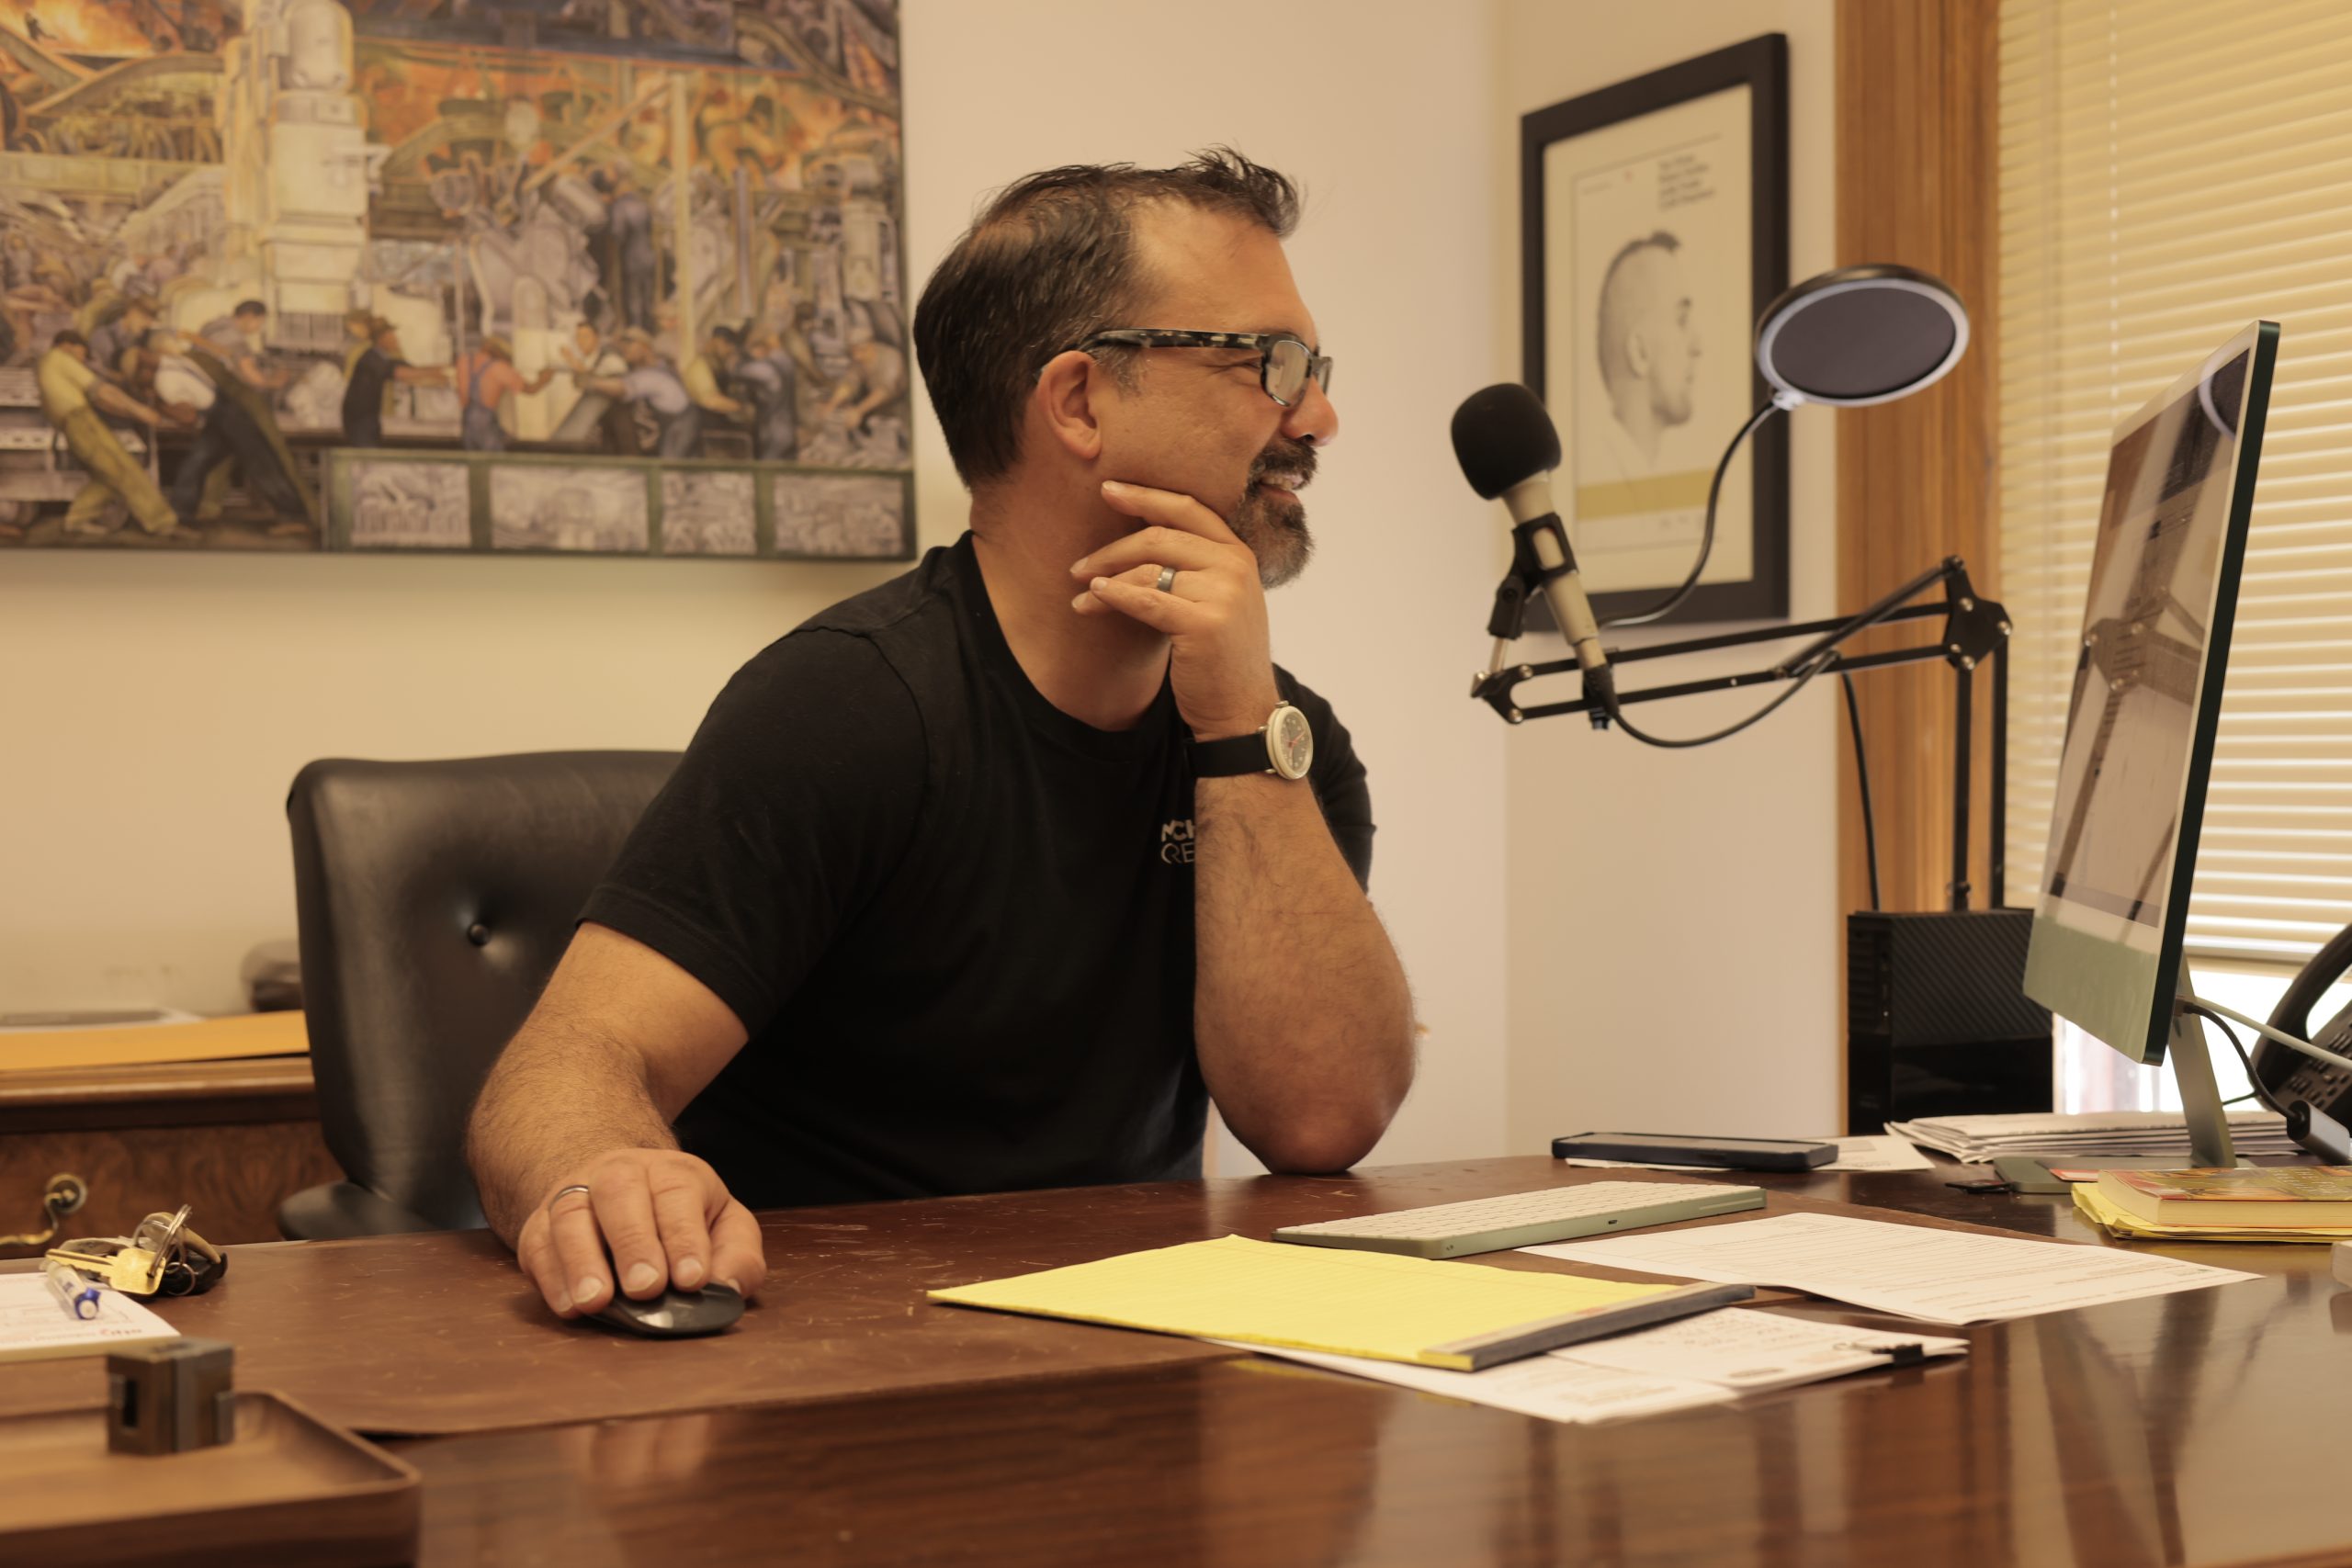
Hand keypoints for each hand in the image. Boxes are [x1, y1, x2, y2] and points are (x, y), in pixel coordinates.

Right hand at [513, 1148, 765, 1318]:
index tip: (692, 1280)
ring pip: (571, 1214)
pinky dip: (551, 1276)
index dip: (685, 1237)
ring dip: (582, 1260)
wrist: (619, 1190)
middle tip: (645, 1288)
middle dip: (633, 1242)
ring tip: (597, 1301)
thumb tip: (728, 1288)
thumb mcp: (726, 1228)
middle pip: (620, 1192)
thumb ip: (738, 1256)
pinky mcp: (540, 1226)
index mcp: (673, 1173)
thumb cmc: (683, 1219)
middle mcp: (620, 1174)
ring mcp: (575, 1195)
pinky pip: (538, 1244)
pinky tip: (569, 1306)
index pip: (679, 1193)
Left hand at [1070, 480, 1279, 737]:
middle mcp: (1236, 567)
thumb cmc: (1220, 658)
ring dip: (1106, 579)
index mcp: (1239, 554)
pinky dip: (1114, 597)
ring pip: (1149, 569)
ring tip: (1081, 594)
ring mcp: (1223, 593)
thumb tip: (1134, 539)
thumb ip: (1192, 568)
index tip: (1107, 489)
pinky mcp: (1204, 623)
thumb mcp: (1217, 601)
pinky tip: (1094, 599)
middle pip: (1160, 536)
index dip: (1145, 495)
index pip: (1187, 508)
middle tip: (1079, 566)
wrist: (1242, 711)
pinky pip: (1145, 600)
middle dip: (1112, 549)